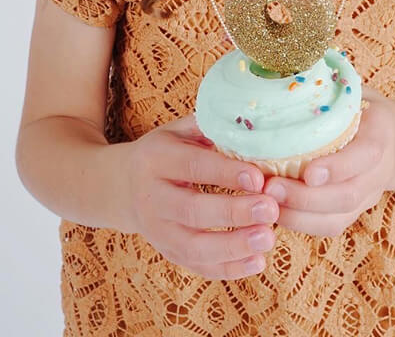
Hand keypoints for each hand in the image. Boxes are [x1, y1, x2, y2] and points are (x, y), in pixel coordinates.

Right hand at [123, 113, 281, 279]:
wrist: (124, 185)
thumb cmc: (165, 151)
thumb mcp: (178, 130)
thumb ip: (209, 127)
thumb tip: (249, 127)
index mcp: (156, 159)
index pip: (192, 167)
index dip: (225, 173)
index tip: (258, 178)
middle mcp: (152, 197)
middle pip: (192, 210)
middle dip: (234, 212)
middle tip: (270, 209)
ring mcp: (157, 230)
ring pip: (193, 246)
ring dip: (233, 246)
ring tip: (268, 238)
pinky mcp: (168, 252)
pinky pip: (197, 266)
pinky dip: (228, 268)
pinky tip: (257, 261)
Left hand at [261, 86, 394, 236]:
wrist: (392, 142)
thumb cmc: (360, 108)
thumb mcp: (353, 90)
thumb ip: (330, 83)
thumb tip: (287, 62)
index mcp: (379, 135)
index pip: (364, 156)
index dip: (338, 168)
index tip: (309, 172)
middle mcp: (376, 172)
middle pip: (347, 196)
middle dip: (307, 198)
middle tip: (271, 189)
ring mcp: (365, 197)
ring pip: (336, 219)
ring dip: (298, 216)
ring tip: (265, 203)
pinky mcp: (350, 213)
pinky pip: (327, 227)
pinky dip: (299, 224)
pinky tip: (273, 212)